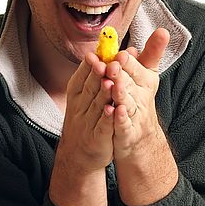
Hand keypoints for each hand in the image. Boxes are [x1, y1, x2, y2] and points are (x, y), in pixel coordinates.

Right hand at [58, 52, 115, 171]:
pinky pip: (102, 127)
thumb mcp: (88, 95)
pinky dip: (107, 118)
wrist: (79, 155)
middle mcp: (80, 106)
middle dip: (97, 75)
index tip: (96, 53)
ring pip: (97, 105)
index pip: (82, 76)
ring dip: (103, 94)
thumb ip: (102, 74)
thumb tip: (127, 51)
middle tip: (104, 62)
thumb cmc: (87, 118)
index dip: (89, 65)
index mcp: (77, 93)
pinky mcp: (96, 139)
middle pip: (89, 87)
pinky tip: (113, 110)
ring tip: (110, 81)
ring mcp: (87, 123)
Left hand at [107, 28, 169, 160]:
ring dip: (120, 93)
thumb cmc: (140, 99)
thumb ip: (151, 54)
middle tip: (112, 65)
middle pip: (130, 83)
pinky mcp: (128, 132)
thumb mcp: (147, 75)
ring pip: (127, 102)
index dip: (129, 62)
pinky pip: (124, 124)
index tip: (122, 53)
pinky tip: (114, 111)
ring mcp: (136, 115)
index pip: (136, 68)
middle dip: (121, 74)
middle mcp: (141, 96)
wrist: (141, 136)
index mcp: (144, 80)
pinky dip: (120, 118)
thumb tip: (162, 31)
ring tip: (112, 84)